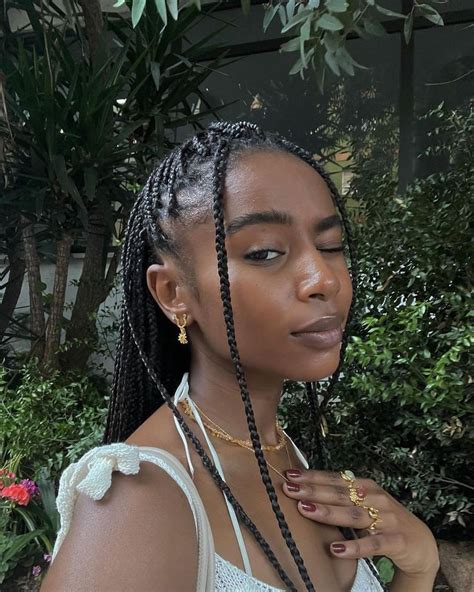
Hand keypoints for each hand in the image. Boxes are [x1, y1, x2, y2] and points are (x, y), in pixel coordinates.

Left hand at [282, 469, 439, 579]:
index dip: (312, 476)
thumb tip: (306, 488)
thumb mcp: (364, 503)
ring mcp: (387, 518)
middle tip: (289, 488)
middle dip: (313, 490)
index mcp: (365, 486)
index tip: (289, 474)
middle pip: (339, 494)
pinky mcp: (396, 541)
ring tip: (305, 510)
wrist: (421, 543)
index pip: (335, 479)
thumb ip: (341, 496)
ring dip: (328, 512)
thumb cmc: (384, 519)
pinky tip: (335, 549)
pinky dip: (354, 546)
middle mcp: (375, 498)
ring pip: (352, 515)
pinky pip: (372, 544)